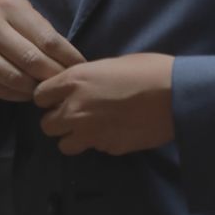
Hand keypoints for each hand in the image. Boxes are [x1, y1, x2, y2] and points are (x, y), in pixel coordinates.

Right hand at [0, 0, 84, 102]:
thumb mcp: (20, 10)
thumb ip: (41, 30)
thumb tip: (70, 60)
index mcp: (8, 6)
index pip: (47, 39)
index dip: (67, 58)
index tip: (81, 68)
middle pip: (31, 60)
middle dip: (53, 76)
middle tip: (66, 84)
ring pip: (14, 78)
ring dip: (35, 89)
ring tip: (47, 90)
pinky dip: (17, 95)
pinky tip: (27, 93)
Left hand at [34, 54, 174, 155]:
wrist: (176, 95)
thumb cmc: (147, 70)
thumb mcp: (109, 65)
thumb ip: (86, 80)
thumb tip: (79, 90)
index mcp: (74, 81)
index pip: (39, 96)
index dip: (49, 97)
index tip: (59, 97)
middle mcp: (75, 109)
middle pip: (46, 125)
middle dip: (57, 120)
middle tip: (74, 114)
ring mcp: (90, 133)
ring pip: (63, 144)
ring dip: (73, 137)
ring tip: (91, 128)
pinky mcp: (108, 149)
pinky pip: (93, 149)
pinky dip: (99, 142)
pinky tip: (116, 130)